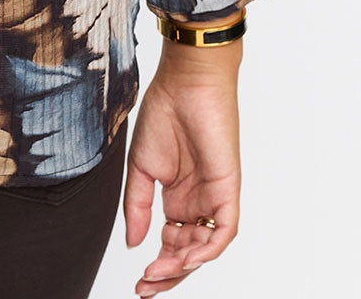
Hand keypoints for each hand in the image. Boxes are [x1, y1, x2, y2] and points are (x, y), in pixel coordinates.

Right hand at [123, 32, 242, 295]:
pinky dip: (207, 248)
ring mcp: (214, 195)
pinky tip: (185, 257)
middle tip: (147, 286)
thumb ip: (136, 207)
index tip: (139, 281)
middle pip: (188, 251)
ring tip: (159, 273)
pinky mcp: (228, 188)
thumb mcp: (141, 167)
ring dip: (184, 265)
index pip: (172, 243)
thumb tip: (132, 243)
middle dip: (169, 273)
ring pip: (206, 246)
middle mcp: (198, 201)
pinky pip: (223, 229)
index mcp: (178, 196)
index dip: (158, 265)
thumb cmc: (163, 112)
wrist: (184, 82)